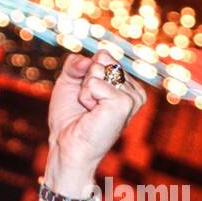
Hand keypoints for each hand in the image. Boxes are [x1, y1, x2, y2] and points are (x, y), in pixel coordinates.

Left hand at [31, 50, 146, 200]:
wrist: (67, 145)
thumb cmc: (69, 118)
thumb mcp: (69, 82)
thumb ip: (77, 63)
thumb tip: (89, 59)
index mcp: (127, 86)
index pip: (104, 55)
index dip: (85, 71)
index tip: (85, 95)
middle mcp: (134, 91)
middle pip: (103, 59)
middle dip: (85, 79)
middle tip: (86, 103)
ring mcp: (132, 98)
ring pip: (99, 69)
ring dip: (85, 89)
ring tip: (89, 109)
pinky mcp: (124, 104)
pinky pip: (95, 83)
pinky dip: (86, 95)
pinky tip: (92, 112)